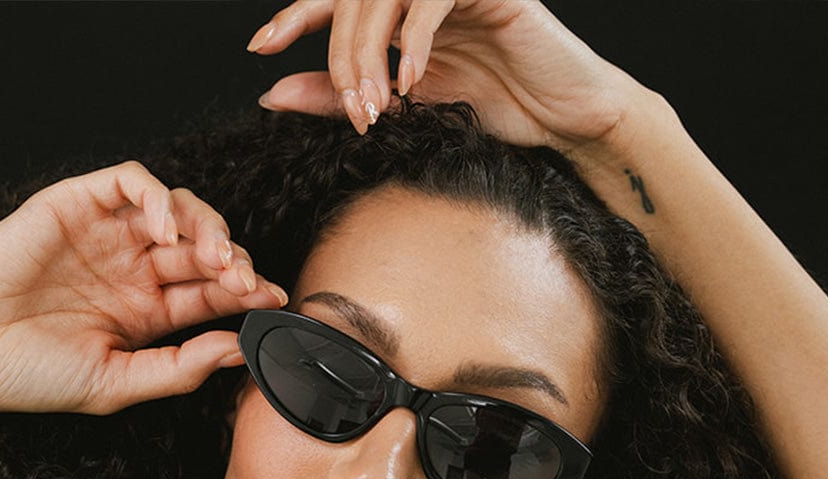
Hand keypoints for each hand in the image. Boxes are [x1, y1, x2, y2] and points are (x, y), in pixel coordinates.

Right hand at [0, 161, 286, 413]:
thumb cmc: (30, 373)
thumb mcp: (117, 383)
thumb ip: (179, 368)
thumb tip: (239, 350)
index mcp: (146, 315)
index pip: (210, 296)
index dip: (246, 296)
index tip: (275, 304)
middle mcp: (132, 271)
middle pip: (204, 251)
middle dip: (235, 263)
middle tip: (248, 282)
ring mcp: (108, 235)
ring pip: (180, 211)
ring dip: (209, 229)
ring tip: (218, 258)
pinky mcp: (79, 204)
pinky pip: (132, 183)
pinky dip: (160, 199)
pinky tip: (168, 233)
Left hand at [248, 0, 645, 149]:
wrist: (566, 118)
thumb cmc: (495, 112)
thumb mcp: (404, 112)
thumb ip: (342, 98)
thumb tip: (273, 93)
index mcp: (401, 12)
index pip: (338, 0)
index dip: (296, 16)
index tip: (261, 46)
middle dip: (341, 57)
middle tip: (352, 109)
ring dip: (370, 52)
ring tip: (377, 105)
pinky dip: (414, 40)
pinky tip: (411, 83)